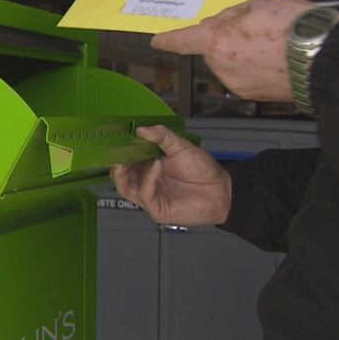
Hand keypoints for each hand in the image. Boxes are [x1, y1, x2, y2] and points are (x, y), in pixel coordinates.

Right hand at [110, 125, 231, 225]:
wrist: (221, 188)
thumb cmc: (203, 169)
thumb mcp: (180, 146)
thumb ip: (161, 136)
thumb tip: (141, 129)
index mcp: (149, 168)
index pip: (126, 163)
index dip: (120, 154)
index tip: (118, 142)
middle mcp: (147, 183)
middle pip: (121, 178)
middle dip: (117, 165)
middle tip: (119, 152)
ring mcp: (151, 198)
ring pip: (125, 189)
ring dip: (124, 174)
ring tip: (128, 160)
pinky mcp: (157, 210)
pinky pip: (145, 195)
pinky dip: (148, 179)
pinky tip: (156, 165)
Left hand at [151, 0, 313, 100]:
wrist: (321, 57)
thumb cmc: (291, 25)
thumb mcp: (257, 5)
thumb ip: (230, 16)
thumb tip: (216, 25)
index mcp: (216, 39)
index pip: (183, 40)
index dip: (169, 39)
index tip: (158, 41)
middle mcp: (219, 64)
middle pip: (214, 50)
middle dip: (227, 41)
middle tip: (257, 31)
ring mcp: (234, 83)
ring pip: (229, 64)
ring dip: (242, 56)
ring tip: (272, 47)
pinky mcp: (249, 95)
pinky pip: (244, 78)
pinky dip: (254, 70)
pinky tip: (274, 62)